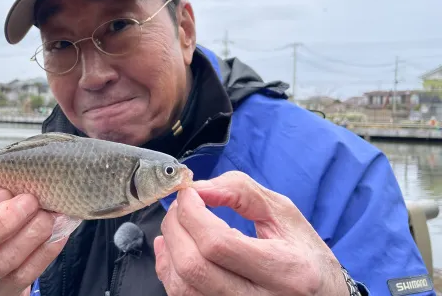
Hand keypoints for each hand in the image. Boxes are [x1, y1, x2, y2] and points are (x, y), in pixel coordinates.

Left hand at [154, 171, 348, 295]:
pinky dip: (168, 269)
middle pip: (193, 266)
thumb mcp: (285, 215)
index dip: (192, 213)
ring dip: (168, 248)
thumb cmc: (304, 257)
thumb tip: (199, 188)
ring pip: (182, 286)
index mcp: (284, 270)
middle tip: (180, 207)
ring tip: (177, 225)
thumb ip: (242, 193)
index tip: (189, 193)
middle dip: (175, 227)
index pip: (218, 244)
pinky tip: (173, 248)